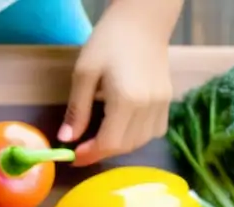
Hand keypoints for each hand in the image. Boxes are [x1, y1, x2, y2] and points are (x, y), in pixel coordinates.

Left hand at [58, 0, 175, 165]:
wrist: (142, 21)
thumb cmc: (108, 42)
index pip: (109, 143)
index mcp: (126, 101)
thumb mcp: (84, 74)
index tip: (74, 157)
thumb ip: (77, 110)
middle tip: (83, 149)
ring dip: (118, 146)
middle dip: (101, 152)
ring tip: (101, 139)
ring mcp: (161, 105)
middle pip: (124, 146)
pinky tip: (123, 128)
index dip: (90, 155)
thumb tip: (67, 139)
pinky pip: (153, 132)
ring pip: (139, 142)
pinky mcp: (167, 101)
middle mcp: (147, 107)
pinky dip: (136, 137)